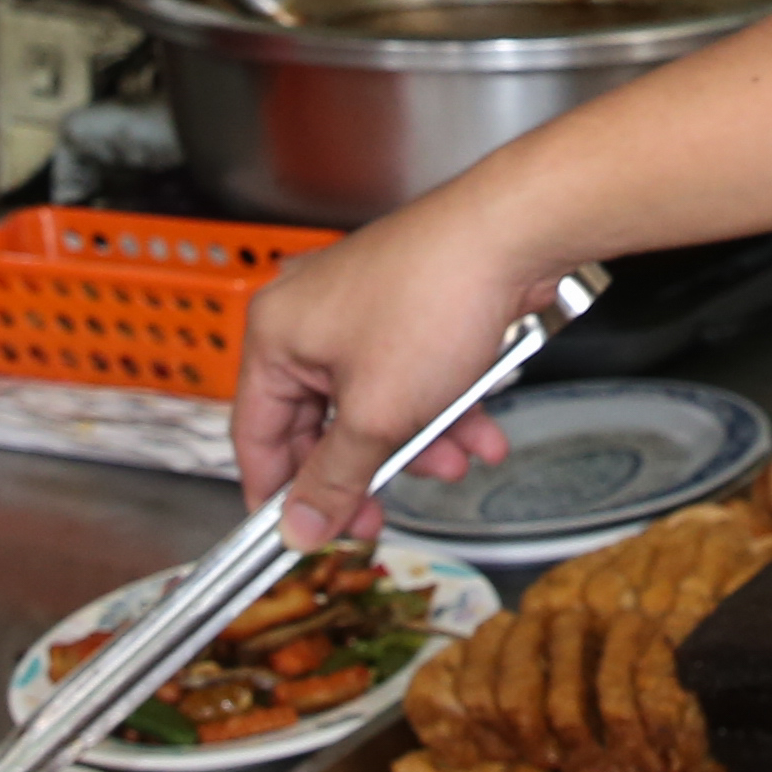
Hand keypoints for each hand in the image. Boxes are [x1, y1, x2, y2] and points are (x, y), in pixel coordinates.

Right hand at [230, 203, 537, 543]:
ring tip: (456, 460)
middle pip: (321, 424)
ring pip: (375, 406)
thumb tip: (299, 526)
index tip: (299, 535)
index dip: (277, 492)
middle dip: (367, 469)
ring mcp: (360, 311)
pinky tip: (481, 432)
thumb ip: (334, 478)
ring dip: (418, 444)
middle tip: (382, 512)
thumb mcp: (378, 414)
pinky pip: (410, 379)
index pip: (256, 433)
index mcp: (277, 334)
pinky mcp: (407, 309)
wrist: (514, 236)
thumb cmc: (434, 296)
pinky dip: (442, 410)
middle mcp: (309, 317)